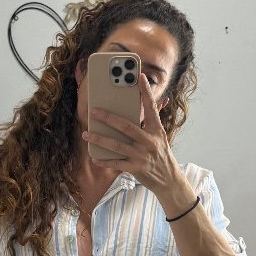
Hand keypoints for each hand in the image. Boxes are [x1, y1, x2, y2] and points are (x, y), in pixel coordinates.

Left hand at [82, 73, 180, 194]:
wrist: (168, 179)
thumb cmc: (161, 154)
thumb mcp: (160, 135)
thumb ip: (155, 119)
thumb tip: (161, 101)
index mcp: (156, 129)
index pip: (151, 107)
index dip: (145, 91)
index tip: (139, 76)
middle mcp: (149, 141)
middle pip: (126, 126)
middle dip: (108, 118)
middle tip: (93, 111)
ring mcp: (141, 155)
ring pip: (117, 145)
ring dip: (100, 139)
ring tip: (86, 134)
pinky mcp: (136, 168)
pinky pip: (116, 164)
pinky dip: (104, 161)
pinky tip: (94, 157)